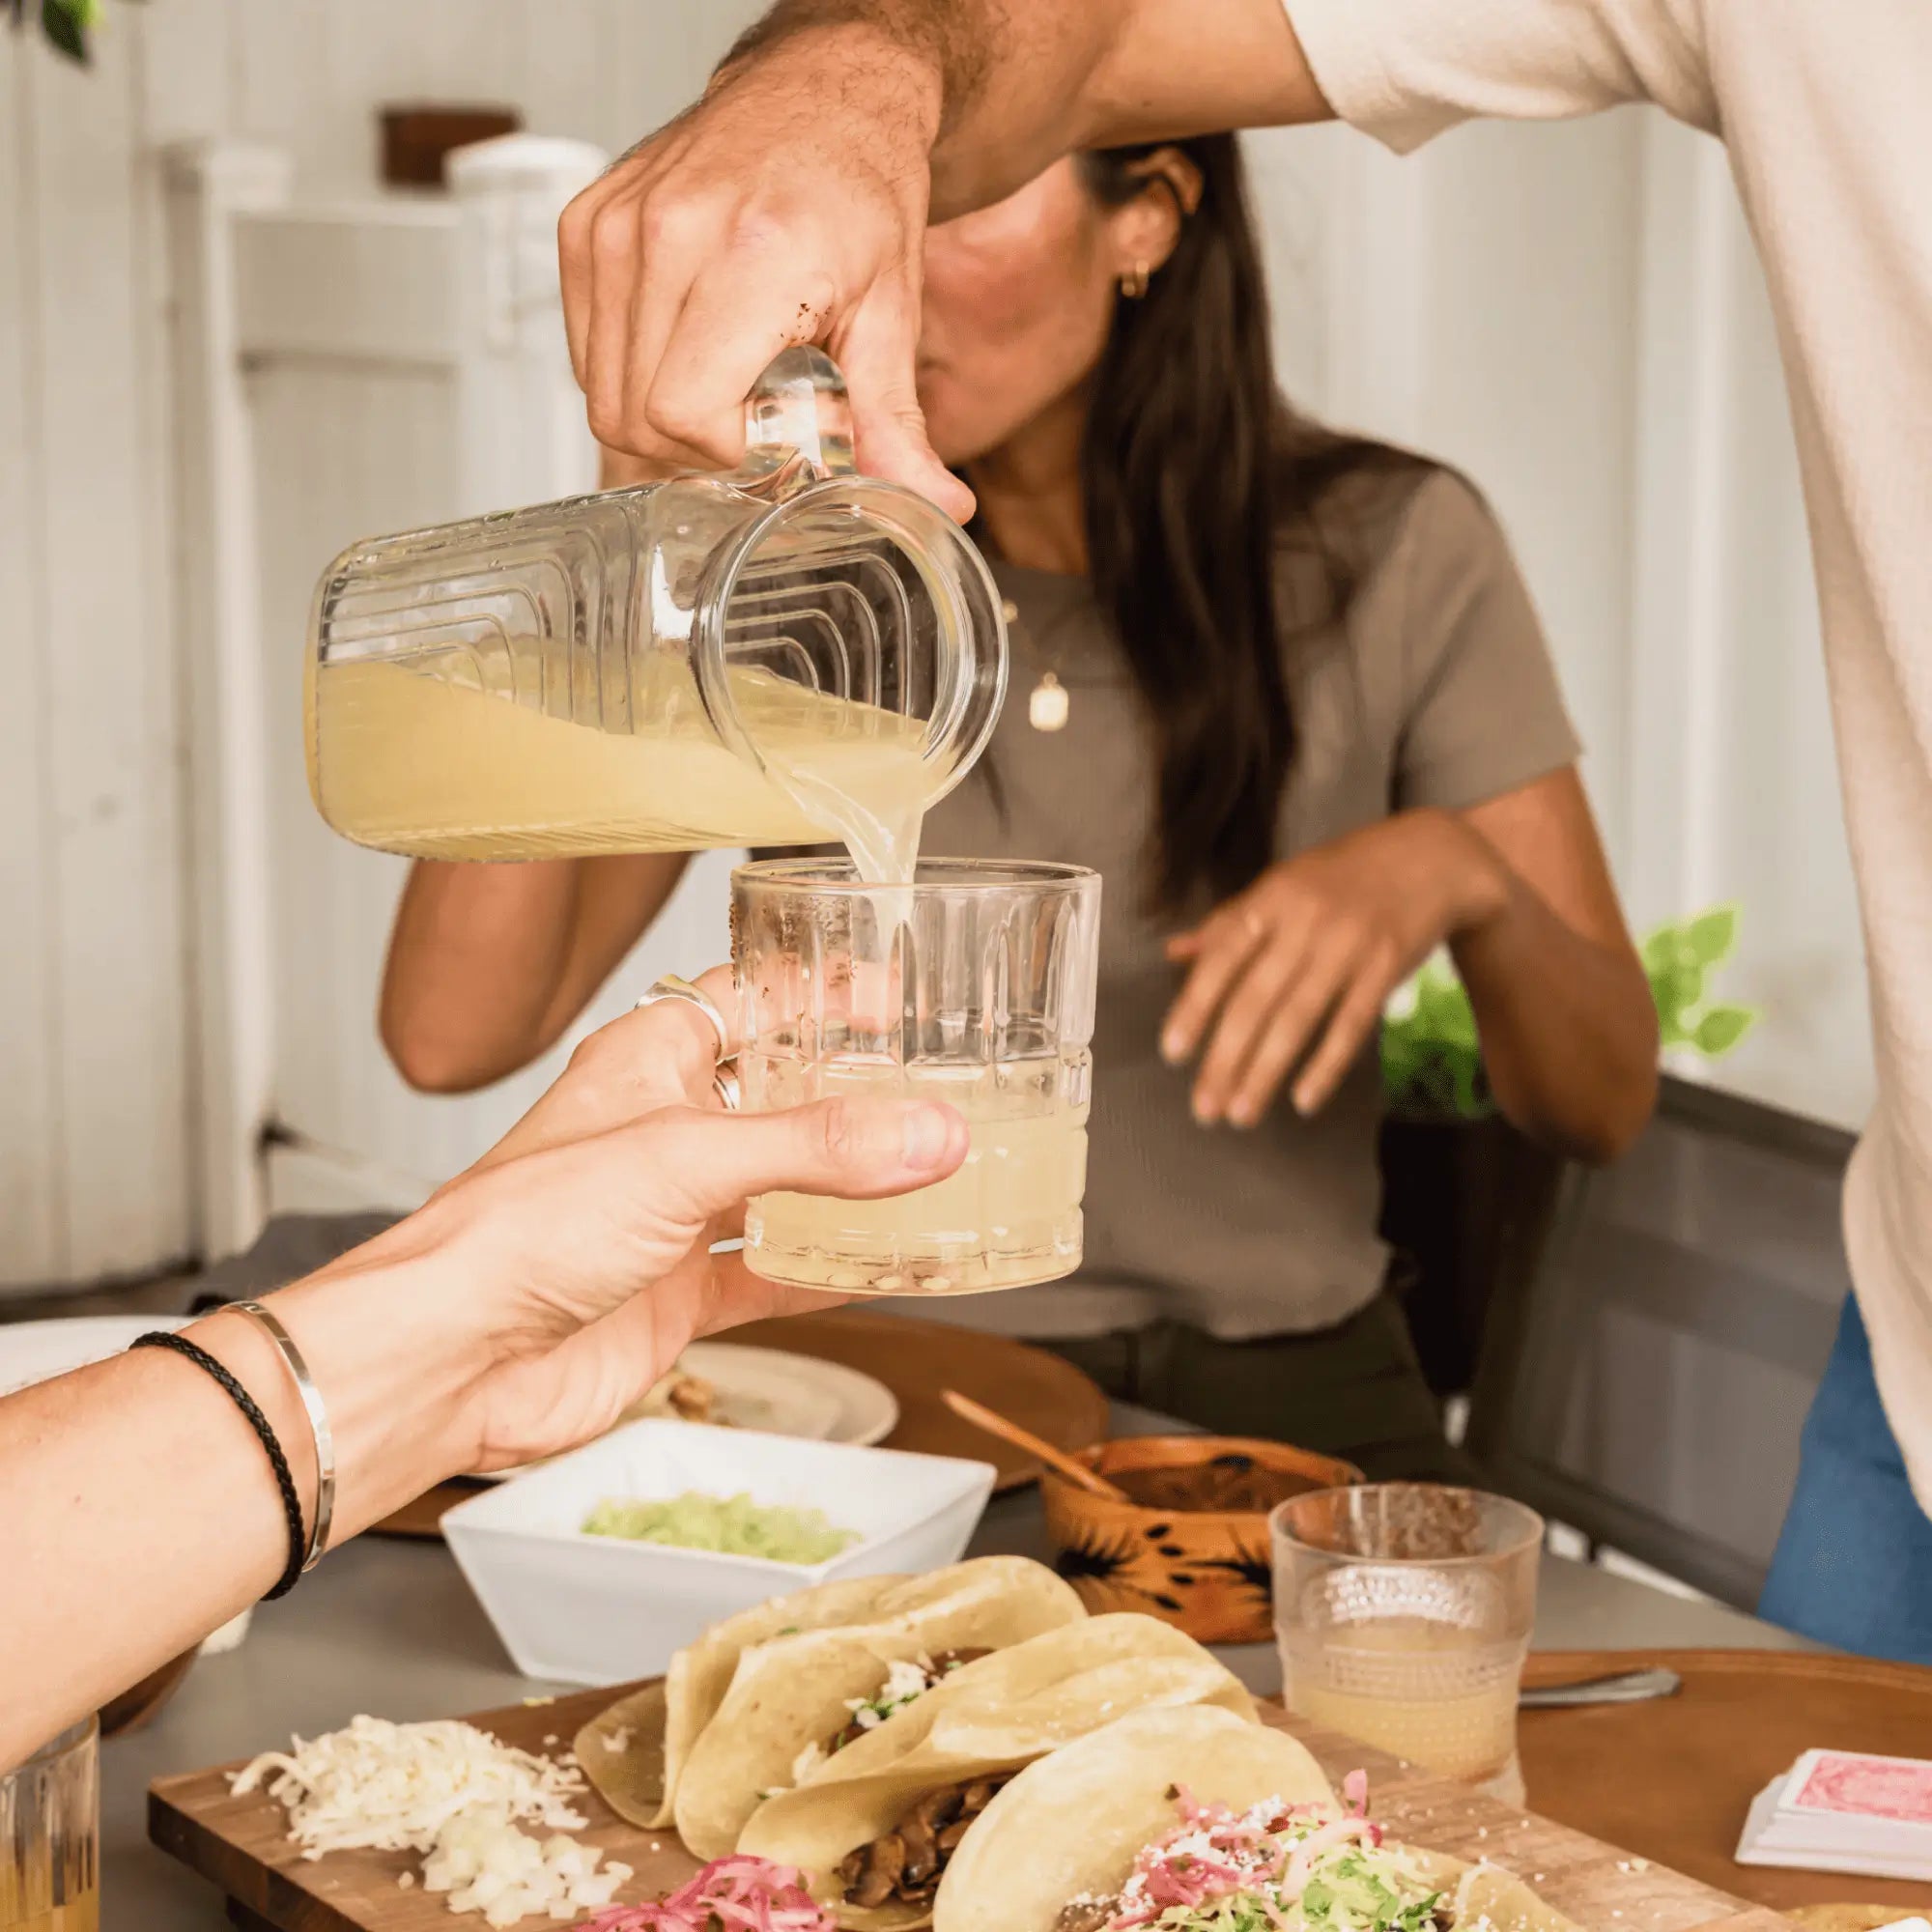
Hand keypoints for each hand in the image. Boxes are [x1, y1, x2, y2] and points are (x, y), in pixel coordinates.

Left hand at [368, 968, 966, 1469]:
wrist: (454, 1358)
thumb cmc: (518, 1229)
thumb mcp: (684, 1160)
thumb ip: (815, 1150)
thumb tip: (927, 1133)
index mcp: (649, 1062)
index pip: (750, 998)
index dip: (820, 989)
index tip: (897, 994)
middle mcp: (663, 1130)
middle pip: (778, 1095)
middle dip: (852, 1095)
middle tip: (936, 1090)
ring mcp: (672, 1216)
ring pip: (783, 1189)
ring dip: (850, 1189)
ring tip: (933, 1176)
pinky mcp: (676, 1294)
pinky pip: (772, 1275)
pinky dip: (829, 1275)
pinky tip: (883, 1270)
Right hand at [558, 28, 971, 519]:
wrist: (823, 97)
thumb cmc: (860, 196)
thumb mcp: (893, 315)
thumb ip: (897, 424)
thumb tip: (939, 507)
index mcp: (753, 255)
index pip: (683, 412)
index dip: (725, 452)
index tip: (772, 436)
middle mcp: (670, 231)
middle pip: (635, 418)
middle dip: (695, 445)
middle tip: (753, 416)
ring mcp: (617, 224)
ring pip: (602, 394)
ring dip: (661, 414)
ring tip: (725, 376)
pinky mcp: (587, 226)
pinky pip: (587, 352)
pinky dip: (632, 373)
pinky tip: (689, 344)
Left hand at [1160, 812, 1508, 1126]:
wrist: (1431, 857)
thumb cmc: (1343, 876)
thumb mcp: (1282, 884)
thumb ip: (1230, 921)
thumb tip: (1174, 952)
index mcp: (1272, 897)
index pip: (1222, 956)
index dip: (1194, 1006)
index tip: (1173, 1053)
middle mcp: (1306, 920)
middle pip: (1256, 998)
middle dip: (1225, 1058)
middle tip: (1204, 1108)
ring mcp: (1348, 944)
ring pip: (1298, 1019)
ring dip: (1265, 1072)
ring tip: (1241, 1113)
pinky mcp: (1386, 967)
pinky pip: (1350, 1025)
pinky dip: (1326, 1066)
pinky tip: (1303, 1101)